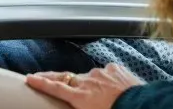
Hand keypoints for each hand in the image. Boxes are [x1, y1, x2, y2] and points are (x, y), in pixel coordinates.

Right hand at [25, 65, 141, 108]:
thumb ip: (81, 107)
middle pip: (66, 78)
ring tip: (99, 95)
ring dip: (90, 84)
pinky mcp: (115, 68)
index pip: (56, 87)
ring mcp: (101, 73)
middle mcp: (88, 81)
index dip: (41, 82)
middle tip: (41, 75)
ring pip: (89, 77)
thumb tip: (76, 103)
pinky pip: (105, 73)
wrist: (144, 107)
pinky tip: (114, 88)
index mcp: (81, 97)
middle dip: (53, 77)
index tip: (29, 77)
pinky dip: (105, 79)